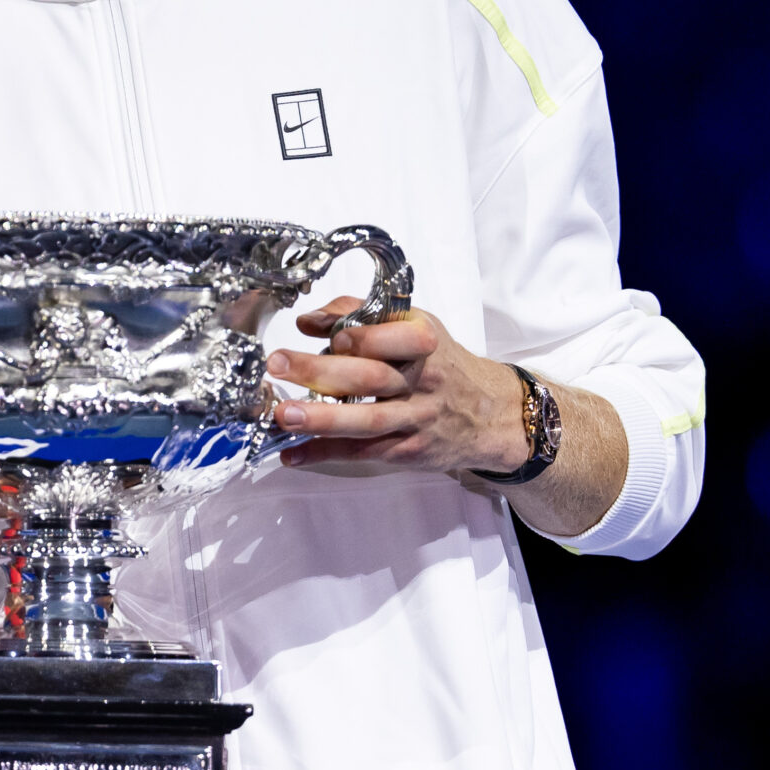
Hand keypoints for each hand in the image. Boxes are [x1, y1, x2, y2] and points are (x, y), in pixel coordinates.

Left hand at [267, 297, 530, 475]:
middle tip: (277, 364)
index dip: (362, 337)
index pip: (395, 337)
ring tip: (282, 414)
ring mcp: (415, 420)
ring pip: (366, 421)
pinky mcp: (408, 451)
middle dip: (319, 371)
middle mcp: (421, 381)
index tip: (331, 335)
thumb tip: (308, 321)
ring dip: (320, 419)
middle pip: (370, 378)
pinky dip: (326, 453)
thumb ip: (362, 315)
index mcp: (424, 342)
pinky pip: (363, 453)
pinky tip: (293, 454)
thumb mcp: (416, 327)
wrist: (492, 414)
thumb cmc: (442, 362)